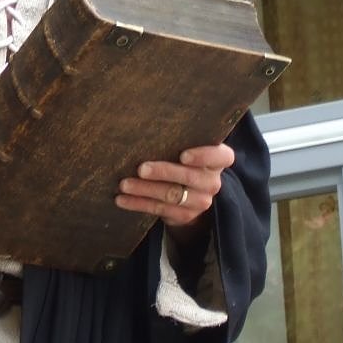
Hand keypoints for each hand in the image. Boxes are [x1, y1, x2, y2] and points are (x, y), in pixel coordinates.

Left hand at [115, 143, 234, 239]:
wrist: (189, 194)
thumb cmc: (182, 159)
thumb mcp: (187, 147)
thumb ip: (177, 140)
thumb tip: (144, 128)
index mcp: (218, 160)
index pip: (221, 157)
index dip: (203, 156)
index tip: (183, 155)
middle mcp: (212, 182)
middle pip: (189, 177)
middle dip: (163, 172)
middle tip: (141, 169)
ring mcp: (201, 201)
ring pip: (171, 194)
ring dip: (144, 189)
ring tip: (124, 184)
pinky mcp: (184, 215)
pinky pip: (159, 209)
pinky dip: (138, 203)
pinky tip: (122, 199)